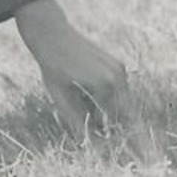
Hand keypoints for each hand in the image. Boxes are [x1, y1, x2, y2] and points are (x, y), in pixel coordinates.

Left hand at [14, 0, 128, 137]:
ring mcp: (119, 69)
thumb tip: (88, 142)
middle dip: (111, 123)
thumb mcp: (60, 97)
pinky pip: (119, 90)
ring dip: (109, 109)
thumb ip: (76, 121)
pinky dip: (108, 97)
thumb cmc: (52, 66)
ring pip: (122, 102)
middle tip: (92, 124)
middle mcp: (117, 76)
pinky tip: (87, 92)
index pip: (114, 121)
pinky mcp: (117, 64)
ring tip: (83, 102)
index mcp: (105, 85)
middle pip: (124, 113)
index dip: (107, 134)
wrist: (52, 34)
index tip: (103, 141)